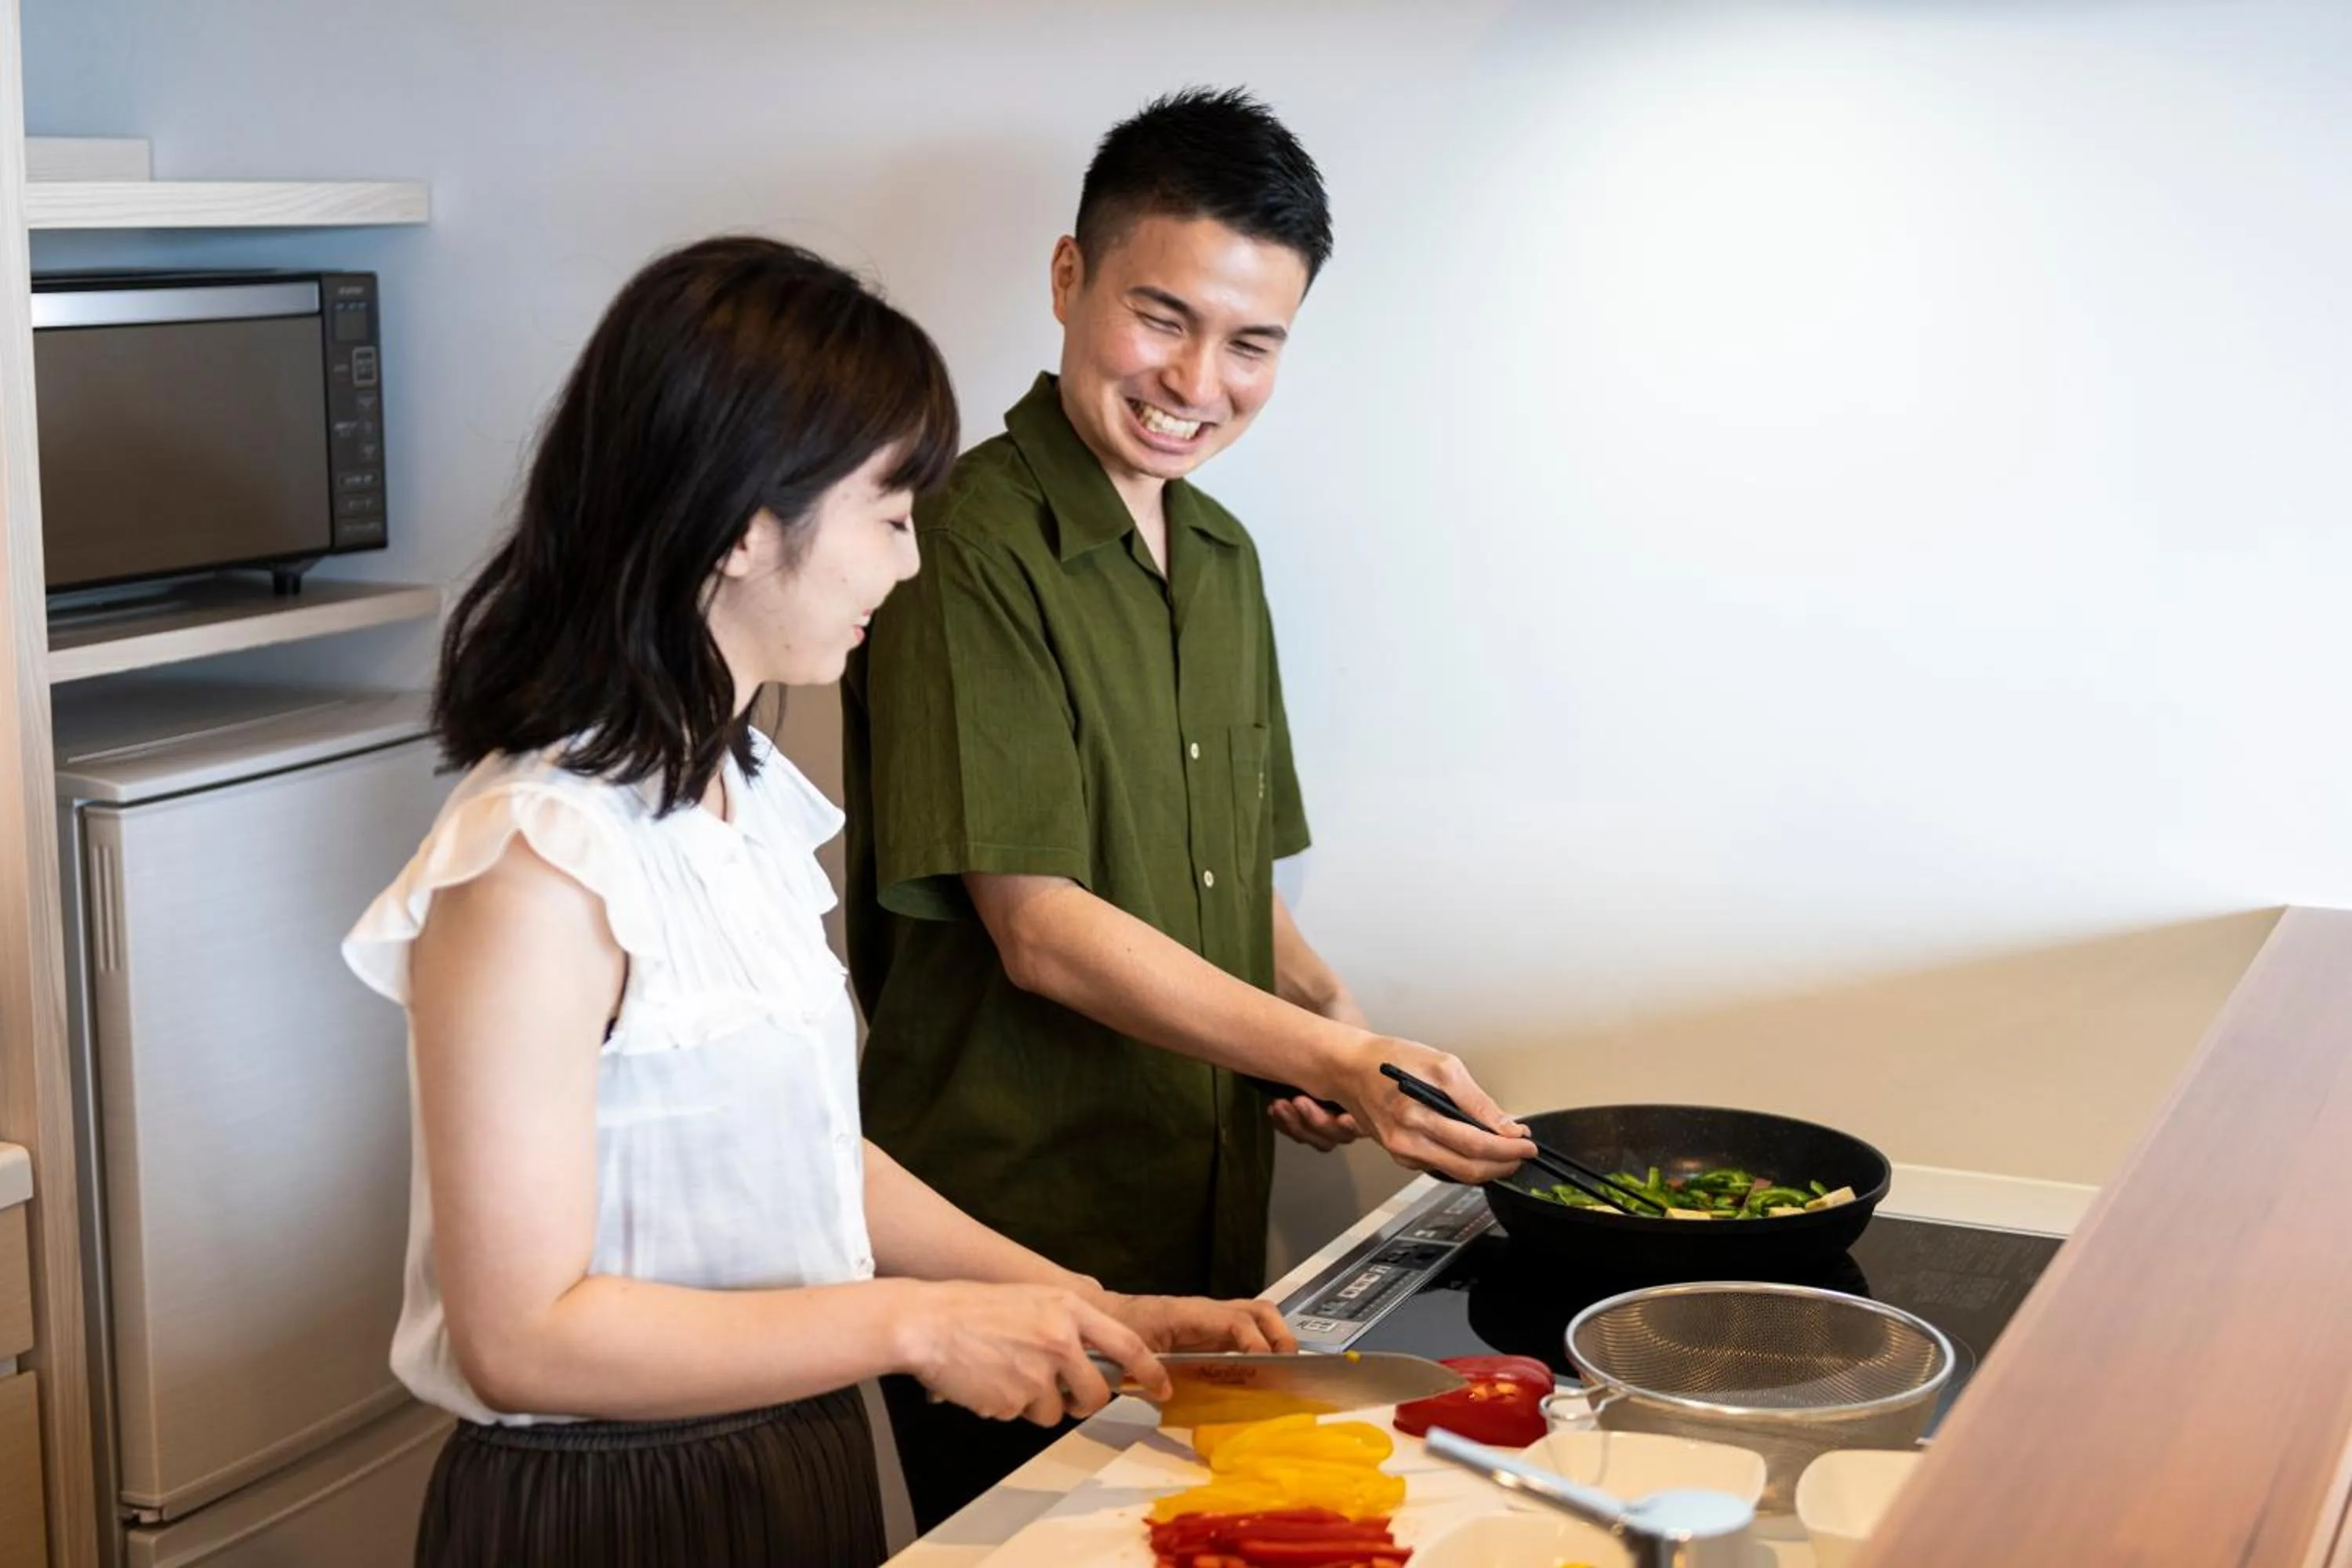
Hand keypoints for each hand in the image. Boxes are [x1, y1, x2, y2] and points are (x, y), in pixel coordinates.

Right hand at [893, 1281, 1170, 1424]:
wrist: (929, 1323)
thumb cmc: (976, 1308)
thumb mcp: (1034, 1299)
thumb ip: (1068, 1324)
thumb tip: (1095, 1356)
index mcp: (1069, 1310)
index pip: (1127, 1345)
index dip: (1150, 1371)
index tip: (1162, 1388)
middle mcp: (1060, 1341)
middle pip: (1097, 1393)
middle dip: (1086, 1403)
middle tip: (1068, 1396)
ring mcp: (1038, 1374)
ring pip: (1056, 1411)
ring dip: (1036, 1402)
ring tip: (1007, 1373)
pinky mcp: (1014, 1401)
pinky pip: (1022, 1415)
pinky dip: (1008, 1405)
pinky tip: (988, 1380)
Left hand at [1100, 1291, 1297, 1355]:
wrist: (1108, 1318)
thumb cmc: (1120, 1332)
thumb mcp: (1131, 1353)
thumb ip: (1149, 1371)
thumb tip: (1167, 1392)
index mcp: (1189, 1314)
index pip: (1235, 1320)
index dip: (1255, 1342)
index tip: (1266, 1366)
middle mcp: (1207, 1313)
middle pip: (1258, 1311)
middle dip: (1280, 1337)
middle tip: (1289, 1368)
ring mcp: (1212, 1321)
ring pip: (1257, 1318)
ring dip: (1277, 1340)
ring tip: (1284, 1372)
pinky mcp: (1212, 1332)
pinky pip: (1245, 1332)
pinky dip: (1262, 1347)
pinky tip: (1263, 1374)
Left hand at [1270, 986, 1370, 1149]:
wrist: (1313, 1005)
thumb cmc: (1338, 1016)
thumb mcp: (1352, 1031)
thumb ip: (1356, 1051)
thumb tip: (1363, 1068)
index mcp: (1371, 1092)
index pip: (1366, 1123)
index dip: (1354, 1126)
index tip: (1343, 1117)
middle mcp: (1351, 1106)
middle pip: (1339, 1136)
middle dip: (1318, 1123)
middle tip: (1299, 1101)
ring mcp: (1327, 1110)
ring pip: (1317, 1137)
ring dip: (1298, 1126)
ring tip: (1281, 1105)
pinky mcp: (1303, 1110)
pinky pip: (1297, 1130)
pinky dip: (1285, 1124)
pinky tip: (1274, 1109)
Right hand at [1331, 1035, 1534, 1183]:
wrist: (1351, 1070)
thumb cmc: (1391, 1060)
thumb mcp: (1441, 1065)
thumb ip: (1476, 1100)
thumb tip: (1505, 1125)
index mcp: (1416, 1116)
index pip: (1474, 1144)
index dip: (1507, 1149)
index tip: (1528, 1145)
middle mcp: (1407, 1142)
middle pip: (1468, 1168)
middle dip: (1503, 1165)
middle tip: (1523, 1154)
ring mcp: (1402, 1153)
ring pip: (1456, 1173)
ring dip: (1486, 1167)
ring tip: (1506, 1152)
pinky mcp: (1401, 1156)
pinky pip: (1441, 1167)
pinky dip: (1465, 1162)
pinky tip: (1477, 1150)